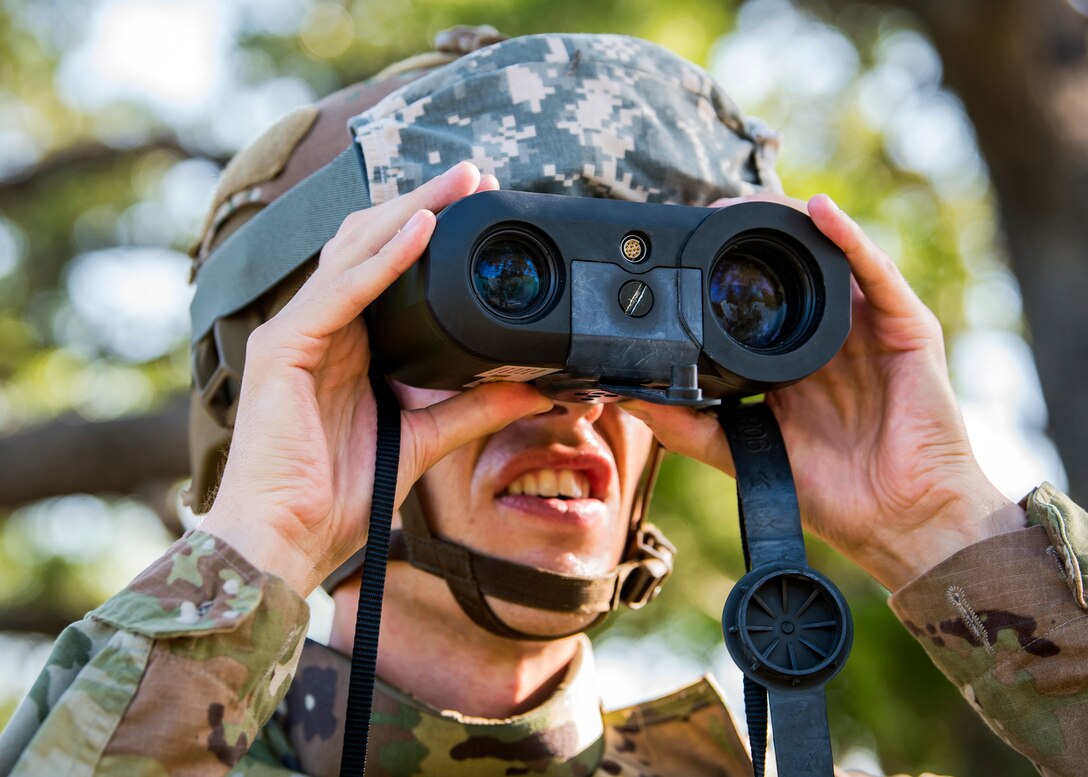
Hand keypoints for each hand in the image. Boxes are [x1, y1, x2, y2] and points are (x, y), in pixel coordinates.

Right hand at [201, 163, 551, 595]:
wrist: (287, 542)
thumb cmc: (336, 496)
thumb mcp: (420, 440)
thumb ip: (471, 411)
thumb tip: (532, 391)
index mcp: (347, 345)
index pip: (385, 268)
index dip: (427, 231)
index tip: (479, 207)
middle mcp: (319, 328)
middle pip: (370, 244)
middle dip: (422, 205)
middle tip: (475, 175)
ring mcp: (296, 332)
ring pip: (354, 252)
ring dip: (409, 213)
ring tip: (457, 184)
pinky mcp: (284, 349)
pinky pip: (341, 292)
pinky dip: (384, 259)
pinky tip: (422, 229)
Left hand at [621, 194, 1022, 589]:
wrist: (898, 521)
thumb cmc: (830, 492)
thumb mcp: (740, 451)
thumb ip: (687, 426)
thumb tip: (630, 398)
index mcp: (793, 356)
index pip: (760, 294)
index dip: (726, 264)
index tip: (682, 244)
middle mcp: (831, 333)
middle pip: (794, 262)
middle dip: (753, 230)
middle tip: (707, 213)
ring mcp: (869, 326)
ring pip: (832, 252)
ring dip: (793, 219)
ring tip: (749, 201)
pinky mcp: (905, 327)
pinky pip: (876, 272)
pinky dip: (849, 237)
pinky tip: (818, 212)